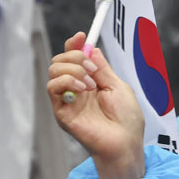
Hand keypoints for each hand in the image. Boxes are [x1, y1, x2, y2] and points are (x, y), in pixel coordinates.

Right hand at [47, 31, 146, 178]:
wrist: (124, 142)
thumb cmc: (126, 119)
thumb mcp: (118, 86)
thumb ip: (102, 68)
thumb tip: (91, 48)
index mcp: (90, 82)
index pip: (74, 58)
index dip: (74, 45)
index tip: (82, 36)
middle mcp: (75, 89)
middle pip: (60, 60)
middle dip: (75, 56)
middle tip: (92, 69)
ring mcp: (67, 99)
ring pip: (54, 70)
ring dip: (72, 69)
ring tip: (91, 83)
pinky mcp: (61, 111)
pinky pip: (52, 87)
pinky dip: (66, 80)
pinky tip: (83, 89)